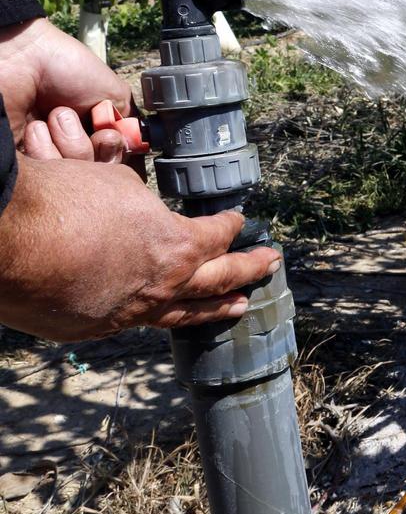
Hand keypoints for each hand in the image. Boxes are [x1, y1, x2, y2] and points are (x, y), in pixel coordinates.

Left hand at [0, 17, 131, 161]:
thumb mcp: (112, 92)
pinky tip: (38, 127)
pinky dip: (45, 149)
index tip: (109, 135)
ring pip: (72, 175)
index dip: (115, 153)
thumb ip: (129, 125)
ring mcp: (47, 152)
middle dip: (96, 151)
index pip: (114, 161)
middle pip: (97, 174)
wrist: (22, 57)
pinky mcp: (24, 161)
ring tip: (55, 116)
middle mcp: (72, 144)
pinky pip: (44, 174)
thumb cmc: (65, 66)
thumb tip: (134, 149)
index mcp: (94, 130)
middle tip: (88, 128)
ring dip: (70, 143)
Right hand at [0, 155, 280, 341]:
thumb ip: (137, 202)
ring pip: (181, 314)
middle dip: (248, 270)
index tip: (239, 221)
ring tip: (240, 306)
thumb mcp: (112, 184)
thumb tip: (138, 206)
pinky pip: (129, 323)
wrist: (3, 238)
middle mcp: (159, 287)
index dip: (227, 226)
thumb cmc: (58, 200)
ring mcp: (126, 313)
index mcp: (173, 246)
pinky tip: (159, 315)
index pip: (215, 236)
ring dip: (214, 308)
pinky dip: (149, 316)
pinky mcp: (90, 328)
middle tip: (270, 264)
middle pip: (216, 280)